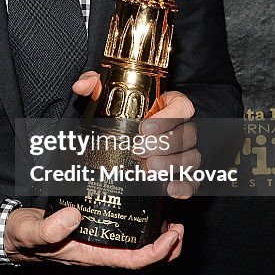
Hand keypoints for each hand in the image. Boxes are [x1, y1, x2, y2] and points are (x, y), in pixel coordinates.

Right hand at [4, 205, 182, 267]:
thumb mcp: (30, 231)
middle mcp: (100, 251)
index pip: (132, 261)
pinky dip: (144, 226)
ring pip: (138, 247)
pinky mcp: (97, 229)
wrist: (14, 234)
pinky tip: (149, 210)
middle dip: (167, 248)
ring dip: (160, 238)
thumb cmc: (23, 236)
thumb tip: (75, 216)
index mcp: (90, 255)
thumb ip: (48, 228)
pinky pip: (127, 234)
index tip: (172, 236)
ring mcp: (100, 241)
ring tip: (173, 220)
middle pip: (143, 258)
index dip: (156, 253)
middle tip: (180, 227)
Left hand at [73, 71, 199, 198]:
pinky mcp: (185, 174)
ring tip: (148, 169)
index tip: (144, 127)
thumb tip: (81, 86)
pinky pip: (193, 180)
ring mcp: (187, 152)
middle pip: (187, 135)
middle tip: (139, 150)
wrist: (129, 139)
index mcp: (172, 105)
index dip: (168, 117)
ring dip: (171, 165)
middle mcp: (184, 128)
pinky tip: (170, 189)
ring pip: (191, 158)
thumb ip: (96, 85)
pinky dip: (185, 186)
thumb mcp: (110, 95)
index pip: (182, 107)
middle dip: (164, 144)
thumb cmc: (125, 115)